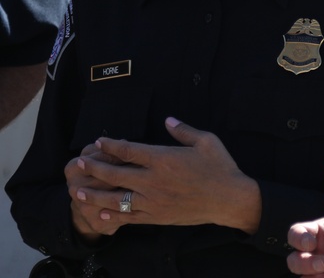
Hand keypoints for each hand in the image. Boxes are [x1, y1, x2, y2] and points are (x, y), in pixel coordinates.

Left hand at [73, 117, 260, 232]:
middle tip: (79, 163)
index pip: (129, 150)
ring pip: (116, 198)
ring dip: (94, 193)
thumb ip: (184, 130)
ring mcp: (154, 201)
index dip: (110, 145)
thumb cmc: (221, 167)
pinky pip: (129, 217)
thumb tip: (168, 120)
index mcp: (164, 159)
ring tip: (78, 190)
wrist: (230, 199)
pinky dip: (111, 215)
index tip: (99, 142)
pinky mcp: (157, 216)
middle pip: (115, 174)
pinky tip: (98, 213)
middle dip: (94, 168)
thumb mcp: (207, 141)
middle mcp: (154, 181)